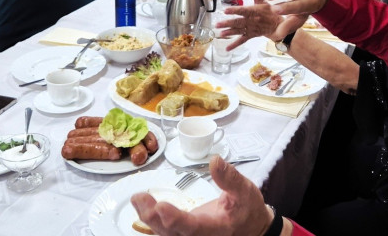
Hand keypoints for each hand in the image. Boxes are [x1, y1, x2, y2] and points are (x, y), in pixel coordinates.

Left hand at [131, 156, 274, 235]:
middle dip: (154, 217)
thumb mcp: (245, 191)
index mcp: (216, 229)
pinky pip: (165, 229)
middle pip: (172, 233)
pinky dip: (152, 218)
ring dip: (148, 217)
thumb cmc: (247, 209)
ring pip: (165, 232)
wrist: (250, 227)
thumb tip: (215, 160)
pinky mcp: (184, 232)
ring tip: (137, 198)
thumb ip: (230, 178)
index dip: (175, 220)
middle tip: (140, 198)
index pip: (193, 228)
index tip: (161, 207)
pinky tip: (142, 204)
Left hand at [218, 0, 305, 49]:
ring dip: (229, 32)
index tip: (225, 10)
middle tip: (218, 24)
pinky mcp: (251, 35)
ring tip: (221, 33)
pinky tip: (227, 48)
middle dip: (227, 23)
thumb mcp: (263, 1)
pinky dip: (235, 45)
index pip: (243, 11)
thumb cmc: (270, 12)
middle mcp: (252, 21)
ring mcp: (251, 29)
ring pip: (239, 31)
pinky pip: (242, 40)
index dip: (234, 10)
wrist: (279, 26)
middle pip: (238, 22)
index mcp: (254, 11)